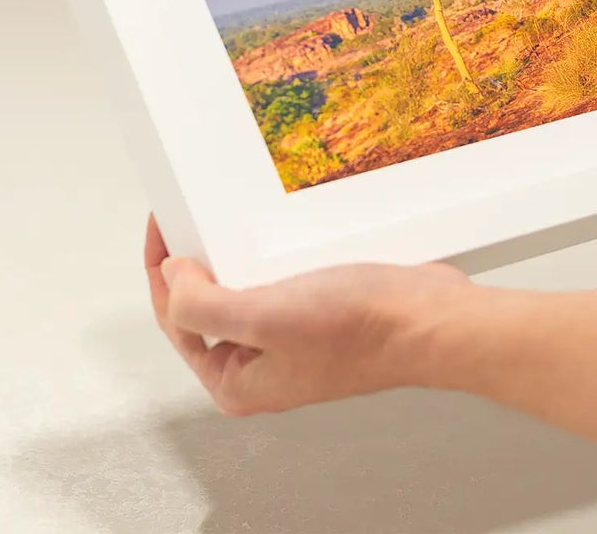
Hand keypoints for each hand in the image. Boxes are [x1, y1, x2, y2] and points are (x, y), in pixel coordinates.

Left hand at [144, 216, 469, 415]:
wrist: (434, 322)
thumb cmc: (363, 329)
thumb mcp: (266, 318)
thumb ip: (203, 306)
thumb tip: (173, 276)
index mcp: (237, 383)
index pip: (176, 321)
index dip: (162, 270)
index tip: (164, 224)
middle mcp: (262, 367)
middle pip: (206, 306)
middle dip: (196, 261)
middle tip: (193, 213)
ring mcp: (293, 342)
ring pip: (245, 289)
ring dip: (234, 254)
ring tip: (228, 217)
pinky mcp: (322, 316)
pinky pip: (280, 280)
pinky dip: (270, 253)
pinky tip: (274, 230)